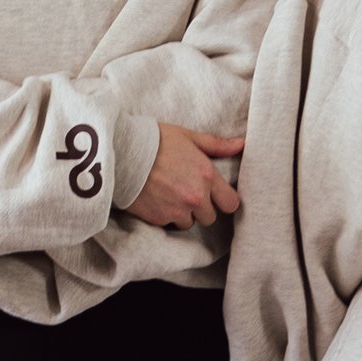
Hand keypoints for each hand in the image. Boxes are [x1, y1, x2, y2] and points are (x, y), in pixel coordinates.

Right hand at [123, 122, 243, 230]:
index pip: (231, 203)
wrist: (120, 152)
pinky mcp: (159, 219)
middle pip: (210, 217)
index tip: (215, 196)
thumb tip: (241, 145)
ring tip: (168, 195)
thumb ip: (216, 145)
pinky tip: (156, 199)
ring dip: (183, 214)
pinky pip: (169, 224)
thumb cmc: (155, 140)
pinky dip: (164, 215)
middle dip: (201, 208)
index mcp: (207, 175)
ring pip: (189, 223)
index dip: (223, 201)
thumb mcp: (188, 136)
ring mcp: (177, 210)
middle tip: (186, 192)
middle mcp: (195, 197)